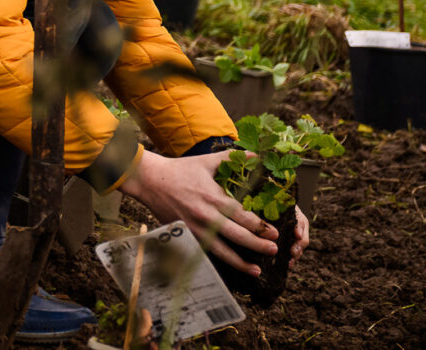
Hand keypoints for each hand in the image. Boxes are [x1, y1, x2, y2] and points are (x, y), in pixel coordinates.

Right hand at [121, 149, 278, 274]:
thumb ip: (232, 159)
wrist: (150, 180)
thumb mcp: (206, 161)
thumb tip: (256, 155)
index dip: (261, 226)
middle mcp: (206, 215)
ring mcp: (195, 228)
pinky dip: (220, 262)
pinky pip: (206, 252)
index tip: (276, 232)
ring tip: (258, 270)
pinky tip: (231, 268)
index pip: (243, 215)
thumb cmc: (180, 170)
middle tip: (274, 250)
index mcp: (213, 197)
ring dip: (241, 263)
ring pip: (221, 250)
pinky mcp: (186, 235)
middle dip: (258, 245)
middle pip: (237, 235)